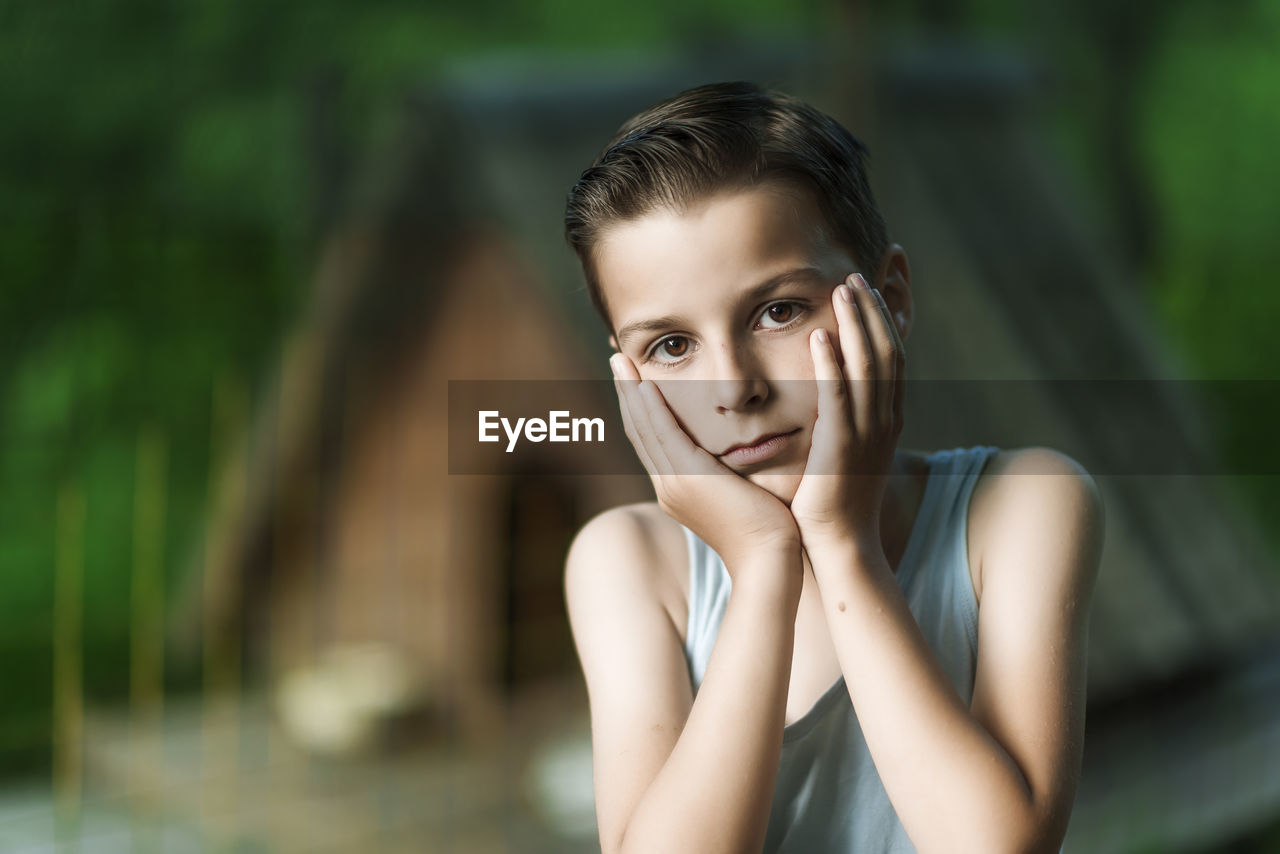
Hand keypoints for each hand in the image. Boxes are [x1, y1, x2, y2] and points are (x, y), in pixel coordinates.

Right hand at [609, 352, 801, 575]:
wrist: (768, 558)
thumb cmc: (765, 531)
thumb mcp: (739, 494)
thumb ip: (728, 473)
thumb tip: (735, 457)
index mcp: (676, 489)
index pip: (652, 440)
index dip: (640, 408)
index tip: (634, 379)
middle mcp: (667, 486)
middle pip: (639, 430)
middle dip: (626, 392)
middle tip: (617, 360)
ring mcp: (674, 483)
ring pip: (645, 427)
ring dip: (631, 391)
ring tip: (620, 360)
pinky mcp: (690, 477)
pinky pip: (665, 433)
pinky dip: (653, 407)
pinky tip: (645, 384)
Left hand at [790, 274, 905, 554]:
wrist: (839, 546)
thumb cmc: (832, 501)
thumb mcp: (844, 449)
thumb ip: (842, 415)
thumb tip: (828, 385)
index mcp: (886, 418)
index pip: (892, 355)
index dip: (886, 316)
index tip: (874, 282)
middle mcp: (884, 421)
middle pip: (886, 351)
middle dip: (873, 309)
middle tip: (857, 273)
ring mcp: (866, 435)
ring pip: (868, 367)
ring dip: (856, 325)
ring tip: (843, 288)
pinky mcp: (841, 450)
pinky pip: (839, 399)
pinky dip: (831, 366)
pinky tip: (819, 337)